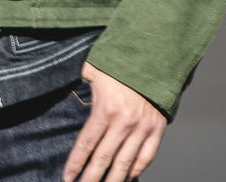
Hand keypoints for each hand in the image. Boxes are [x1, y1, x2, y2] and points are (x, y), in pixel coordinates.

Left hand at [63, 62, 166, 181]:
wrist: (154, 56)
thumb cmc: (120, 61)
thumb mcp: (94, 68)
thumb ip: (81, 82)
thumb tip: (67, 87)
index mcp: (106, 108)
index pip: (87, 143)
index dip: (76, 163)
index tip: (67, 177)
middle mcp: (124, 122)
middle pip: (103, 158)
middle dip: (91, 178)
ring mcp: (142, 128)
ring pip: (125, 163)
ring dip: (113, 180)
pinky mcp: (157, 129)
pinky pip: (146, 156)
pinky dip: (137, 170)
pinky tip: (128, 177)